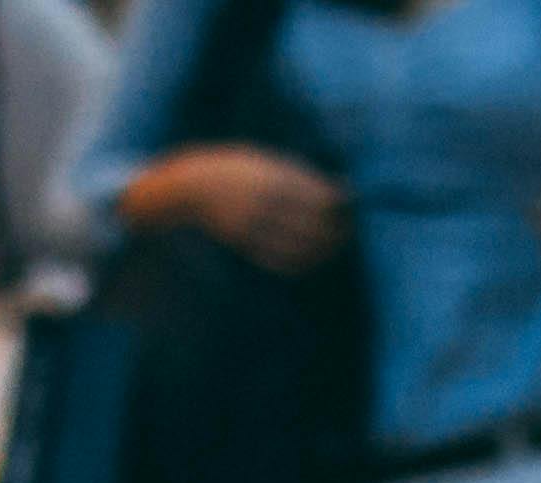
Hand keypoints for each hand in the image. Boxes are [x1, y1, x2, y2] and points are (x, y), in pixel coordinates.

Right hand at [130, 144, 347, 273]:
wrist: (189, 187)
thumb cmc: (234, 170)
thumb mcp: (266, 162)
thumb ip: (299, 177)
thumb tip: (338, 193)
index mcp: (274, 178)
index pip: (319, 198)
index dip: (340, 207)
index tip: (351, 208)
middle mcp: (265, 203)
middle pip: (312, 223)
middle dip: (334, 230)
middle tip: (346, 230)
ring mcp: (252, 225)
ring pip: (298, 245)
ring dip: (320, 249)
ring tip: (331, 247)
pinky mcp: (242, 242)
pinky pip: (277, 258)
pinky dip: (298, 261)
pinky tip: (309, 259)